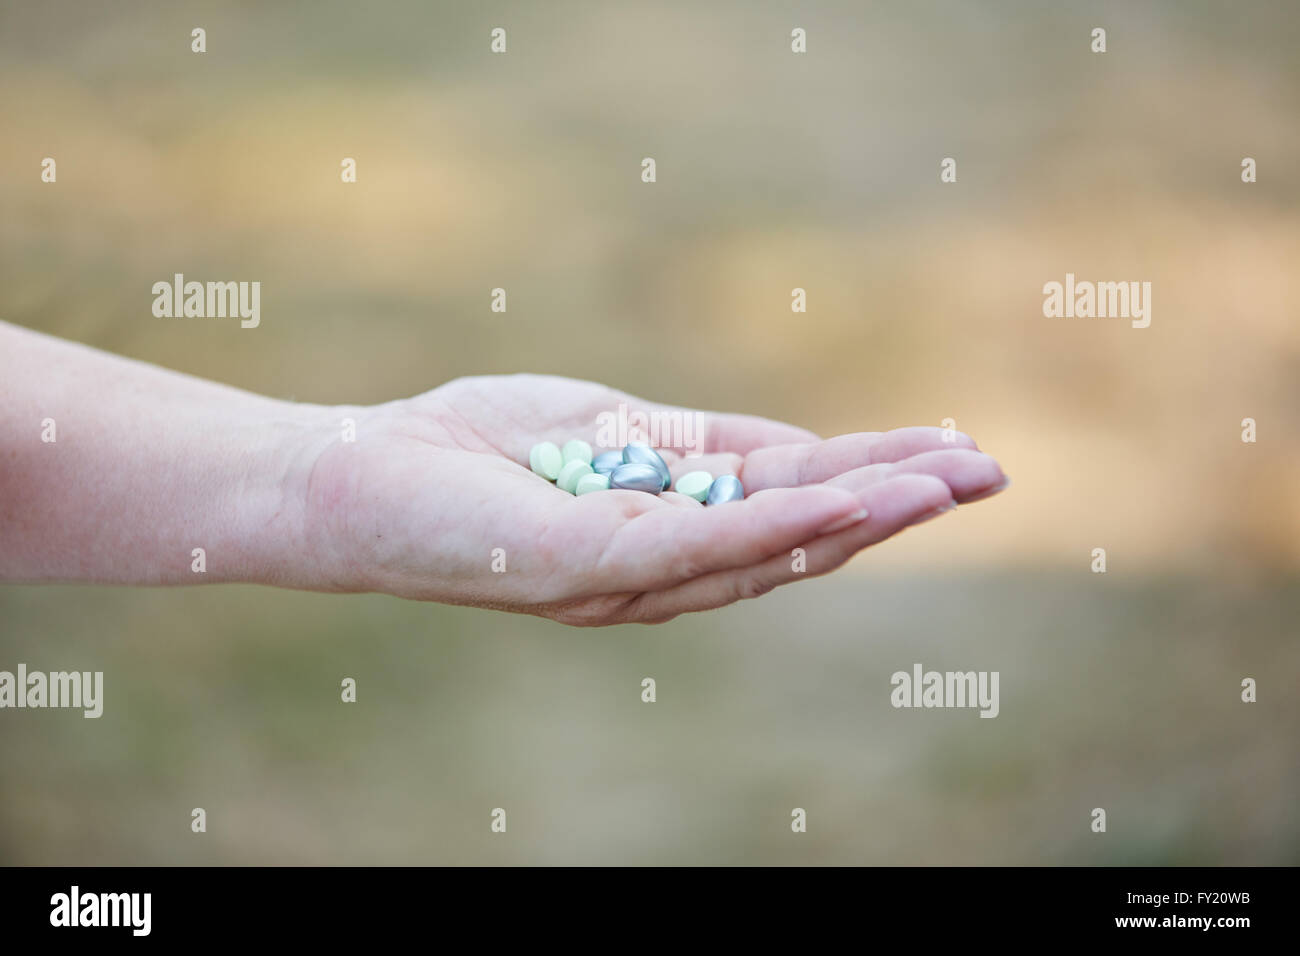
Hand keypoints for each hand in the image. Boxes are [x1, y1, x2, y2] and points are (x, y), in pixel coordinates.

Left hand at [301, 374, 1007, 623]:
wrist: (353, 475)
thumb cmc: (474, 451)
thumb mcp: (608, 430)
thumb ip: (698, 447)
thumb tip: (800, 451)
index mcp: (668, 532)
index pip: (787, 507)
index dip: (871, 481)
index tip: (948, 452)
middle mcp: (660, 572)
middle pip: (800, 540)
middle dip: (897, 503)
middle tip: (989, 472)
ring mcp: (628, 577)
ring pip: (770, 548)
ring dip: (866, 513)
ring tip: (950, 480)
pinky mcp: (588, 567)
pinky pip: (703, 542)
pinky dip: (785, 520)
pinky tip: (855, 497)